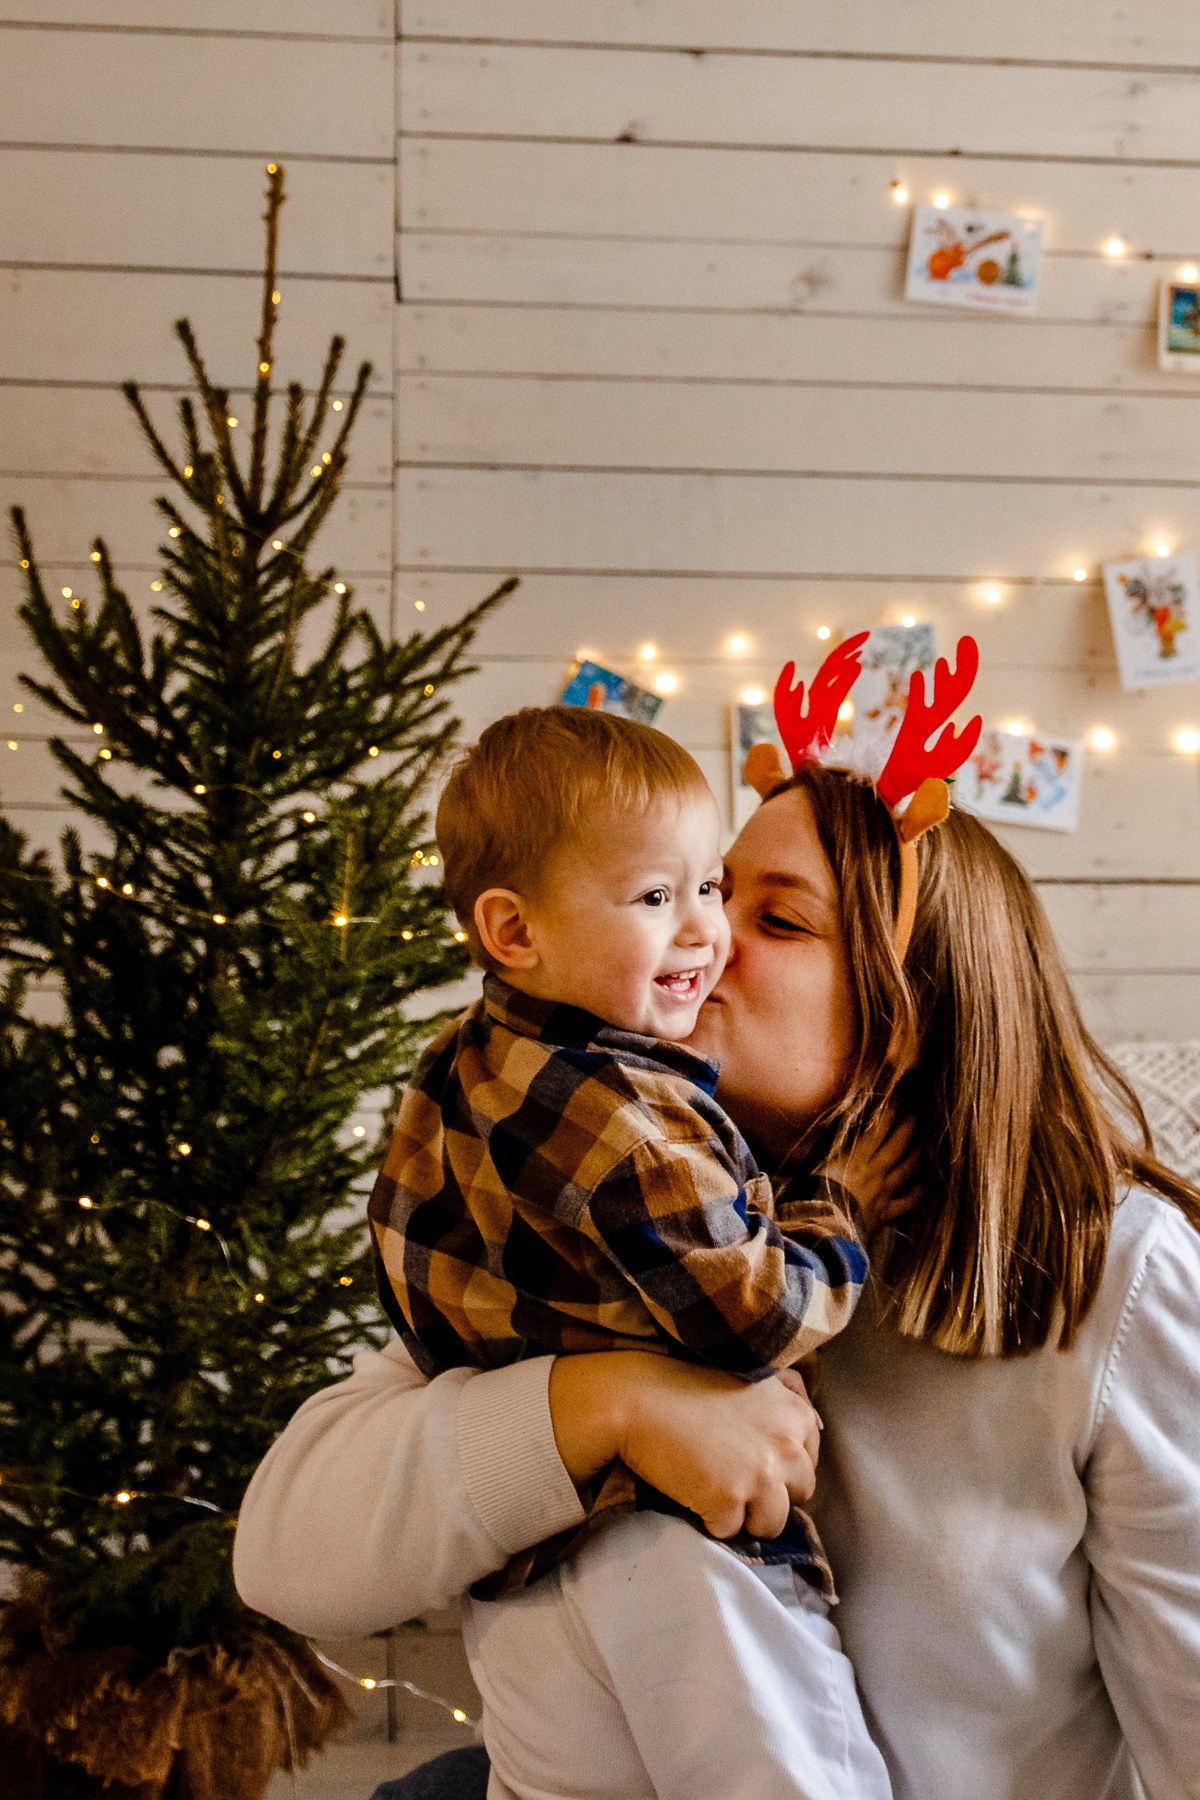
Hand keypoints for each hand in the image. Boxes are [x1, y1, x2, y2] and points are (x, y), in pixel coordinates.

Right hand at [548, 1353, 819, 1541]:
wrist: (638, 1397)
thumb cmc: (690, 1383)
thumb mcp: (754, 1376)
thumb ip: (790, 1396)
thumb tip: (820, 1424)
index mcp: (798, 1416)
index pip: (811, 1462)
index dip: (781, 1466)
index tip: (754, 1459)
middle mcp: (788, 1447)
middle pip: (799, 1495)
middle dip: (769, 1492)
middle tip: (732, 1475)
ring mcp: (761, 1476)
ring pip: (772, 1523)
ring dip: (745, 1514)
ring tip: (714, 1489)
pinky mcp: (729, 1500)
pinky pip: (730, 1531)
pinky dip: (710, 1519)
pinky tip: (692, 1492)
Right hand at [823, 1108, 921, 1231]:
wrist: (818, 1227)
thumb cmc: (810, 1194)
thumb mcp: (816, 1164)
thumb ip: (831, 1148)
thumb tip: (837, 1133)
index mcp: (855, 1157)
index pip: (878, 1129)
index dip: (889, 1114)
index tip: (896, 1102)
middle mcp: (873, 1171)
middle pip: (898, 1145)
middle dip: (908, 1127)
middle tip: (915, 1116)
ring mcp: (882, 1193)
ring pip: (907, 1169)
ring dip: (917, 1154)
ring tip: (923, 1145)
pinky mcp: (885, 1213)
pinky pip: (909, 1201)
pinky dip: (919, 1191)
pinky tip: (924, 1184)